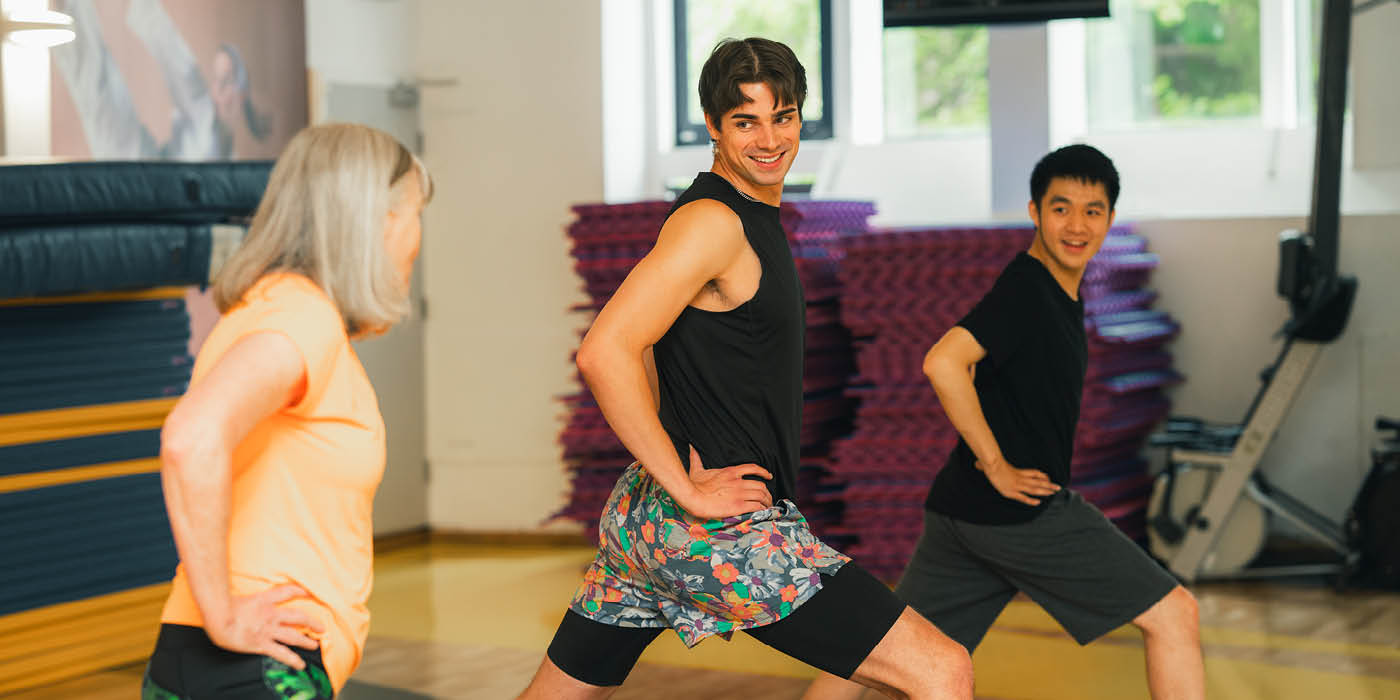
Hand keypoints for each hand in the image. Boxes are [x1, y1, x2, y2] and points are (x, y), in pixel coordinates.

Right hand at [205, 584, 324, 668]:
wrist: (218, 617)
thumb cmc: (223, 607)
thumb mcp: (239, 596)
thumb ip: (249, 600)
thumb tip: (248, 601)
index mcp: (264, 600)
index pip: (288, 591)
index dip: (301, 591)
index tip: (310, 592)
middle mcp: (271, 614)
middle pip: (298, 616)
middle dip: (312, 622)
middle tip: (321, 627)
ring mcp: (268, 630)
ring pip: (294, 636)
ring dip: (306, 641)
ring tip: (314, 645)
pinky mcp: (262, 644)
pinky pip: (281, 653)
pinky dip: (293, 659)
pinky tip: (301, 664)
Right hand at [674, 446, 773, 519]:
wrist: (693, 498)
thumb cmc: (694, 485)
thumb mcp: (697, 470)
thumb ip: (697, 459)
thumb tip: (692, 448)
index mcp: (731, 472)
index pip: (753, 468)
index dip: (763, 472)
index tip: (768, 476)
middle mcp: (738, 482)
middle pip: (760, 485)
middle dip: (767, 492)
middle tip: (768, 498)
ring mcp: (739, 494)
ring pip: (761, 496)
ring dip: (766, 501)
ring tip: (767, 506)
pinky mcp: (738, 506)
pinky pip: (756, 506)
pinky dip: (762, 509)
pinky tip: (762, 512)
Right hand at [979, 458, 1059, 505]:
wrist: (991, 464)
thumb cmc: (991, 462)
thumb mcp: (993, 462)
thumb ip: (989, 464)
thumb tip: (977, 464)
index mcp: (1018, 471)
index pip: (1034, 473)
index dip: (1042, 476)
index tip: (1048, 478)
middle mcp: (1020, 478)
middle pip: (1038, 481)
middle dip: (1049, 485)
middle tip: (1059, 487)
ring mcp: (1017, 485)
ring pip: (1034, 489)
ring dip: (1045, 491)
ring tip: (1054, 493)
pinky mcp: (1011, 492)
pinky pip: (1023, 497)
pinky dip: (1031, 500)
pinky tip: (1038, 502)